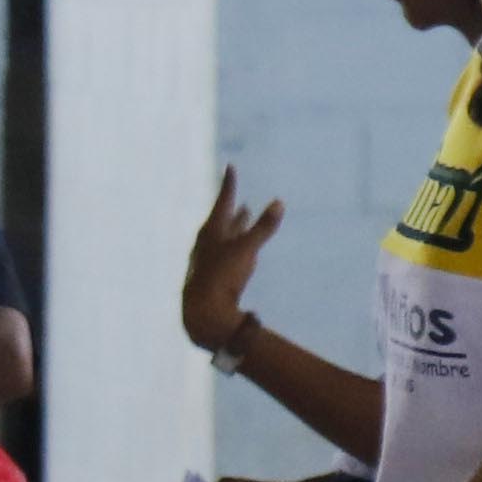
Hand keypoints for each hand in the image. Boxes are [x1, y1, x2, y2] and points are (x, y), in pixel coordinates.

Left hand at [180, 167, 280, 355]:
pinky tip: (235, 254)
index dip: (229, 184)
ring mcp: (206, 260)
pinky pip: (223, 254)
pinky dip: (232, 246)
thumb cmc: (222, 277)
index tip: (230, 167)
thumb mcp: (246, 250)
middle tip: (241, 197)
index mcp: (210, 231)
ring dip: (234, 227)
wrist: (202, 314)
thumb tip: (279, 202)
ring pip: (222, 237)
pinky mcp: (210, 277)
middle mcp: (205, 243)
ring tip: (243, 217)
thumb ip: (263, 228)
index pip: (223, 201)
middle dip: (234, 208)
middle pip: (222, 220)